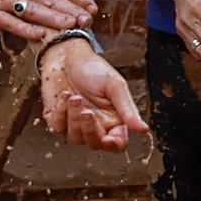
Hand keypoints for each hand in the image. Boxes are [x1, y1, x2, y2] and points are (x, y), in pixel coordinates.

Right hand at [0, 0, 89, 39]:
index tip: (91, 6)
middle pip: (51, 0)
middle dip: (72, 11)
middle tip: (88, 20)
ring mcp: (6, 1)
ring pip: (35, 12)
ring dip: (54, 20)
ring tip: (71, 26)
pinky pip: (12, 23)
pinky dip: (26, 30)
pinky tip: (40, 35)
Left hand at [36, 36, 146, 151]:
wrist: (66, 56)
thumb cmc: (93, 68)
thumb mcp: (115, 86)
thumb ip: (127, 109)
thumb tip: (142, 128)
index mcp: (113, 118)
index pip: (117, 142)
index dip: (115, 144)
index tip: (110, 139)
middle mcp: (95, 124)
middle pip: (95, 144)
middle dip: (89, 130)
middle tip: (88, 112)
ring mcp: (75, 123)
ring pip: (75, 137)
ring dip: (74, 116)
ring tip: (75, 96)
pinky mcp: (57, 118)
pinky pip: (57, 126)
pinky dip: (60, 111)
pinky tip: (64, 95)